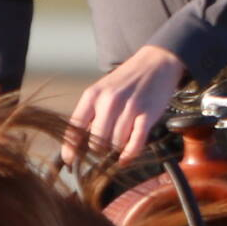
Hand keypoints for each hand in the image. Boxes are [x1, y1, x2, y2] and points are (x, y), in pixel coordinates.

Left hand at [64, 45, 187, 164]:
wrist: (156, 63)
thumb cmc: (126, 81)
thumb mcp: (103, 91)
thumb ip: (92, 113)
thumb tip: (79, 143)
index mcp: (93, 95)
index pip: (76, 126)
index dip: (71, 148)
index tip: (70, 162)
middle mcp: (109, 101)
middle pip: (97, 140)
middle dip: (98, 151)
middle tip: (102, 153)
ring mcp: (129, 107)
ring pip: (116, 143)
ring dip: (116, 151)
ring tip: (118, 149)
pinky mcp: (147, 114)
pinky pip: (135, 143)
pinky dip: (129, 154)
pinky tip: (125, 158)